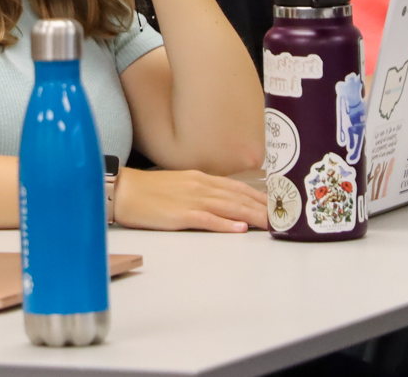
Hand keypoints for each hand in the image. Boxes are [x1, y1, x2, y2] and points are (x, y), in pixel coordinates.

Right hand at [111, 168, 266, 232]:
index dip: (259, 196)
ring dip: (252, 216)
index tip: (276, 204)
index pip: (237, 188)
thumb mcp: (179, 184)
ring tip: (271, 223)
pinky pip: (207, 219)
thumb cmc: (147, 190)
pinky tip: (239, 228)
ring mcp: (192, 200)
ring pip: (229, 208)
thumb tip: (221, 201)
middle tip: (284, 215)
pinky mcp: (180, 215)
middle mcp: (201, 186)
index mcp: (201, 179)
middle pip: (239, 197)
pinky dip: (225, 224)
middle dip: (263, 207)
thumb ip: (201, 191)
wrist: (123, 190)